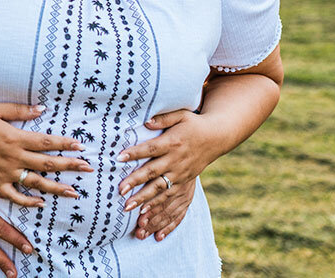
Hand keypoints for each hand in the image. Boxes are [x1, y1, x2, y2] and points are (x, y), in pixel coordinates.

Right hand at [0, 102, 93, 206]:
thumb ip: (20, 110)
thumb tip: (42, 109)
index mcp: (14, 137)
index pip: (45, 141)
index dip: (64, 143)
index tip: (81, 146)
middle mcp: (12, 156)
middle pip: (46, 163)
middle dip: (69, 165)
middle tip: (88, 168)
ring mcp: (4, 172)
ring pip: (35, 182)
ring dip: (55, 187)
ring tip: (73, 192)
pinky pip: (14, 195)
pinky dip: (28, 201)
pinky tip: (42, 204)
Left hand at [115, 109, 224, 239]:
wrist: (216, 137)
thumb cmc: (193, 124)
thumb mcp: (181, 115)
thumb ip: (163, 118)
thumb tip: (146, 121)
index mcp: (173, 143)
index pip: (151, 149)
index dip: (135, 153)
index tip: (118, 157)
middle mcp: (177, 161)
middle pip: (153, 173)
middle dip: (136, 182)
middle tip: (120, 191)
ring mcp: (182, 175)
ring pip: (161, 191)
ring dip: (145, 200)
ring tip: (129, 208)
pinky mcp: (186, 185)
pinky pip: (173, 201)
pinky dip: (162, 211)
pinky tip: (149, 218)